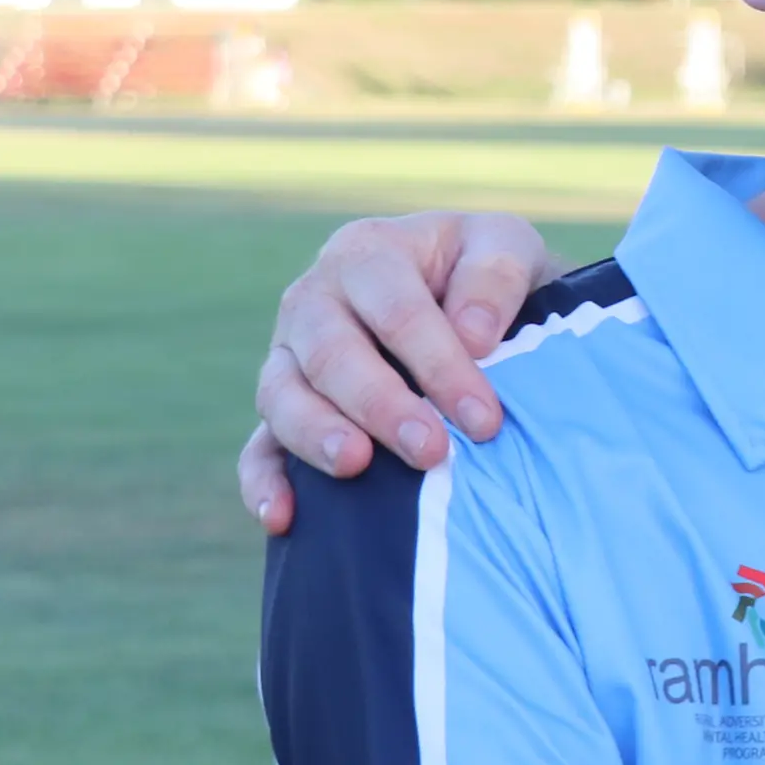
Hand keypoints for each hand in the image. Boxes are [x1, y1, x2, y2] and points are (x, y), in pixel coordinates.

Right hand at [242, 210, 554, 532]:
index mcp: (368, 255)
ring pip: (282, 395)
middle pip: (332, 355)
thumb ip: (494, 276)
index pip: (397, 312)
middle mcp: (315, 300)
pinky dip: (264, 482)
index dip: (439, 365)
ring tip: (355, 466)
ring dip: (315, 434)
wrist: (467, 298)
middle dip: (381, 406)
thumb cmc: (484, 274)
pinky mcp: (283, 409)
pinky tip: (282, 518)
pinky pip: (258, 447)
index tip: (484, 419)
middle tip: (432, 451)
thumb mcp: (505, 246)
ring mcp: (289, 356)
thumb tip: (473, 336)